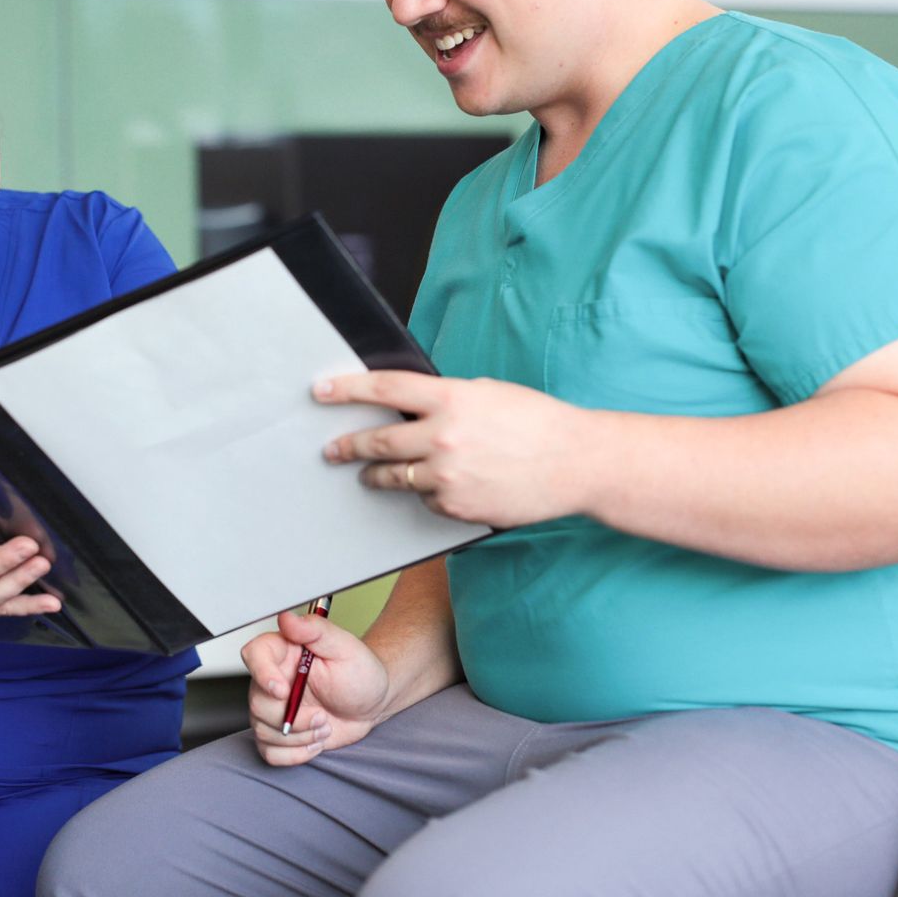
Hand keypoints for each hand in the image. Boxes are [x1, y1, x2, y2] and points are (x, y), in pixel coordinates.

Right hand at [243, 610, 388, 766]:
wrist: (371, 703)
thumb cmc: (360, 673)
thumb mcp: (345, 647)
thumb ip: (316, 631)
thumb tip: (288, 618)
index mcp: (284, 653)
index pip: (254, 655)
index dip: (262, 674)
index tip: (283, 690)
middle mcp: (274, 680)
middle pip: (257, 702)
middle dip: (293, 718)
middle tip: (321, 715)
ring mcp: (274, 708)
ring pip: (262, 730)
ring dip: (299, 737)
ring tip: (323, 725)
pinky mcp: (280, 734)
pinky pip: (269, 752)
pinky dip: (295, 754)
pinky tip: (315, 741)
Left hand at [317, 371, 590, 527]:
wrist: (577, 462)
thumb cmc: (537, 422)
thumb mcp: (488, 394)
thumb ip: (445, 399)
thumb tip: (408, 405)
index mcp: (452, 398)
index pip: (385, 388)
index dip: (347, 389)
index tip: (321, 392)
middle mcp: (444, 437)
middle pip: (378, 441)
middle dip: (349, 445)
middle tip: (332, 449)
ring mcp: (449, 476)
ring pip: (395, 477)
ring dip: (377, 475)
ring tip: (368, 474)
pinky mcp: (458, 507)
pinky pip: (427, 500)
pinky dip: (427, 493)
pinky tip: (438, 487)